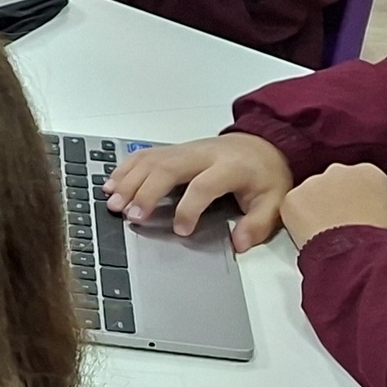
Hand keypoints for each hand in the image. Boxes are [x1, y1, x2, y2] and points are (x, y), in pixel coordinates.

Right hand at [105, 131, 295, 249]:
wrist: (264, 144)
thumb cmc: (265, 174)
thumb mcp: (274, 201)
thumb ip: (257, 224)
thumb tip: (238, 243)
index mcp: (229, 167)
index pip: (202, 186)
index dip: (189, 209)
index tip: (181, 230)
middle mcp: (203, 155)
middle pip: (167, 168)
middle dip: (146, 192)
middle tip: (131, 215)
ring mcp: (186, 150)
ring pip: (151, 160)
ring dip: (129, 180)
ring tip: (113, 202)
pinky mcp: (175, 150)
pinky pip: (145, 154)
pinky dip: (126, 168)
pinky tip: (112, 182)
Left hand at [280, 162, 386, 250]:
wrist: (359, 252)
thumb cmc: (381, 238)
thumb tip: (382, 207)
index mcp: (368, 172)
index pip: (359, 180)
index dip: (357, 199)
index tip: (355, 212)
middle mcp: (339, 171)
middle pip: (332, 183)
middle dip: (333, 201)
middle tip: (338, 224)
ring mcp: (313, 183)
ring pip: (310, 194)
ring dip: (314, 210)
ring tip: (325, 234)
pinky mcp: (293, 198)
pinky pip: (292, 208)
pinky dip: (296, 221)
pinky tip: (309, 236)